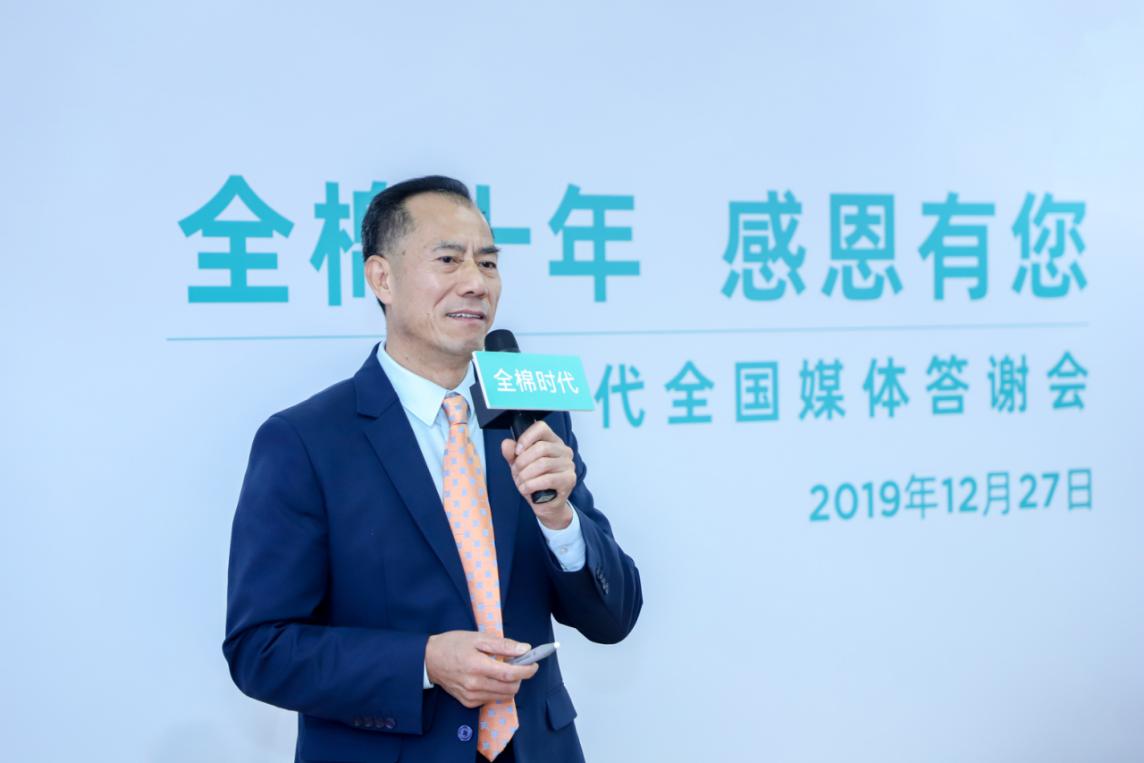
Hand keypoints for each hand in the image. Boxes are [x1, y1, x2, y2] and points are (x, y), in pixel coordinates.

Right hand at [424, 631, 538, 708]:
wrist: (429, 660)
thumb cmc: (453, 645)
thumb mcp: (478, 638)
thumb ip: (503, 645)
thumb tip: (525, 649)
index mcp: (478, 665)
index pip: (510, 674)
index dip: (527, 670)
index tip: (534, 664)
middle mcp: (475, 684)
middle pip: (510, 688)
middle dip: (520, 677)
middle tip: (518, 665)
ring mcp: (471, 696)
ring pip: (503, 696)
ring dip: (509, 684)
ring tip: (503, 671)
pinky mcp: (468, 702)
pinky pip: (491, 699)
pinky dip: (497, 690)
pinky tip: (490, 678)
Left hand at [500, 421, 575, 528]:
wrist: (546, 505)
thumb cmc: (535, 482)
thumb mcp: (519, 466)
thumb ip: (512, 454)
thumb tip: (506, 444)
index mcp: (553, 442)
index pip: (541, 428)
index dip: (526, 438)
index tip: (517, 451)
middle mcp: (564, 451)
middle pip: (541, 447)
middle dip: (522, 462)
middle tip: (516, 472)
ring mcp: (568, 465)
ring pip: (542, 464)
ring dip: (526, 475)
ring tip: (521, 482)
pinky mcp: (569, 480)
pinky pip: (547, 479)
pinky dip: (531, 485)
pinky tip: (525, 489)